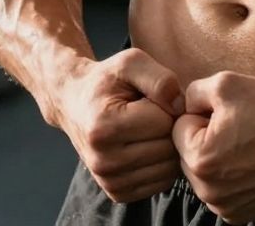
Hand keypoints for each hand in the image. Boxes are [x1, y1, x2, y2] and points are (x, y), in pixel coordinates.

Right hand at [56, 48, 185, 202]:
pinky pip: (162, 183)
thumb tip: (180, 106)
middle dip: (170, 127)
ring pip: (168, 169)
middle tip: (154, 113)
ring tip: (150, 129)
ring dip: (168, 147)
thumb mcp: (131, 62)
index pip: (164, 121)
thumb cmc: (106, 81)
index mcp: (103, 126)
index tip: (152, 98)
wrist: (74, 103)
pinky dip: (162, 164)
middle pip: (168, 148)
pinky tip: (148, 146)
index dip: (167, 105)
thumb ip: (160, 78)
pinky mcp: (117, 193)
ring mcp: (109, 180)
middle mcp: (103, 160)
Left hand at [172, 72, 254, 223]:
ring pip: (205, 175)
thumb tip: (183, 107)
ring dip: (218, 159)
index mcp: (200, 161)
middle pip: (188, 155)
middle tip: (239, 129)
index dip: (202, 114)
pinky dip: (233, 178)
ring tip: (248, 145)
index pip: (178, 129)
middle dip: (205, 140)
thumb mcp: (226, 84)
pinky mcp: (243, 215)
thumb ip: (192, 92)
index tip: (228, 114)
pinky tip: (254, 163)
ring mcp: (227, 207)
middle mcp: (210, 192)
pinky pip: (223, 191)